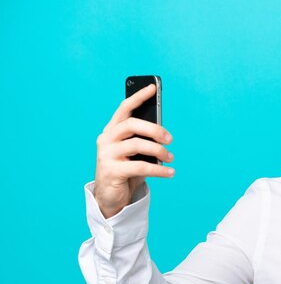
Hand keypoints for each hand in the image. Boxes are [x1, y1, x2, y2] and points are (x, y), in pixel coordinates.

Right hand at [94, 84, 174, 218]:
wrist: (112, 196)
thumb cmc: (126, 169)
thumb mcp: (136, 152)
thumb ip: (144, 140)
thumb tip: (163, 135)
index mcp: (112, 130)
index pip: (125, 109)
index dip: (138, 97)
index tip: (153, 88)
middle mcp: (106, 139)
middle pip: (132, 125)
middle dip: (155, 129)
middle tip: (170, 139)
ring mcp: (107, 155)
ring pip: (137, 145)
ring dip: (159, 151)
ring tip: (171, 157)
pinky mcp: (111, 171)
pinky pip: (140, 166)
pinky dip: (159, 170)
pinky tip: (170, 172)